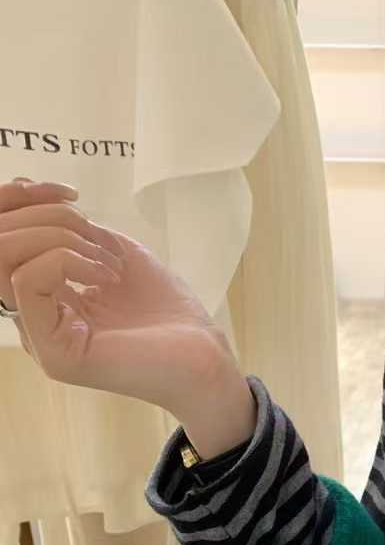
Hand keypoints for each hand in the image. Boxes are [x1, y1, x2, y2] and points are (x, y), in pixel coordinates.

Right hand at [0, 177, 255, 456]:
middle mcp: (31, 317)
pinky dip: (67, 260)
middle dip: (46, 215)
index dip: (20, 200)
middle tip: (96, 234)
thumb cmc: (166, 310)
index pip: (2, 238)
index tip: (69, 193)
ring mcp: (39, 338)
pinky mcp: (54, 352)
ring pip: (6, 256)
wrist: (204, 356)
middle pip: (0, 242)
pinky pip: (28, 281)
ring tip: (108, 261)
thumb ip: (69, 228)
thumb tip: (25, 188)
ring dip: (60, 237)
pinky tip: (107, 275)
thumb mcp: (111, 250)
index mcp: (41, 296)